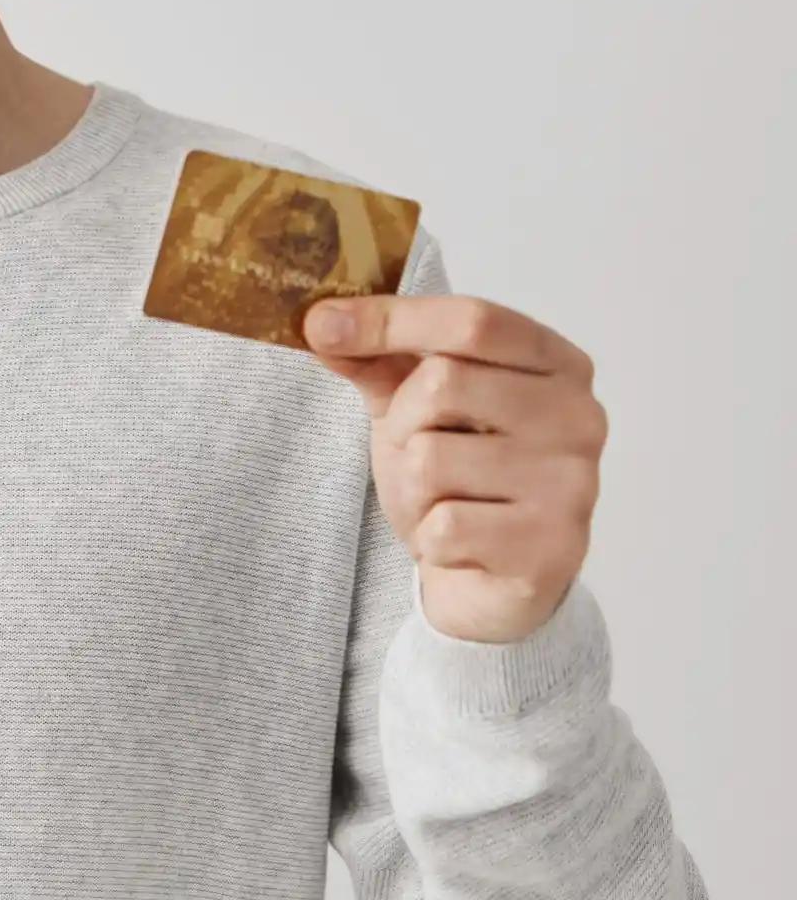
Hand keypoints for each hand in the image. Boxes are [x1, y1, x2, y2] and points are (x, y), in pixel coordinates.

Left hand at [304, 292, 606, 643]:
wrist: (491, 580)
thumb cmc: (458, 476)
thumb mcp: (414, 404)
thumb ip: (376, 358)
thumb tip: (322, 322)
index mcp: (556, 363)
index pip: (472, 321)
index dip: (391, 319)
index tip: (321, 324)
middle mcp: (579, 416)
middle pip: (442, 383)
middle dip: (401, 421)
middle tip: (417, 452)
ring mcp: (572, 482)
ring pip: (430, 459)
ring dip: (410, 487)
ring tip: (441, 501)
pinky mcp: (551, 546)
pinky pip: (443, 526)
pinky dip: (428, 536)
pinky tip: (457, 542)